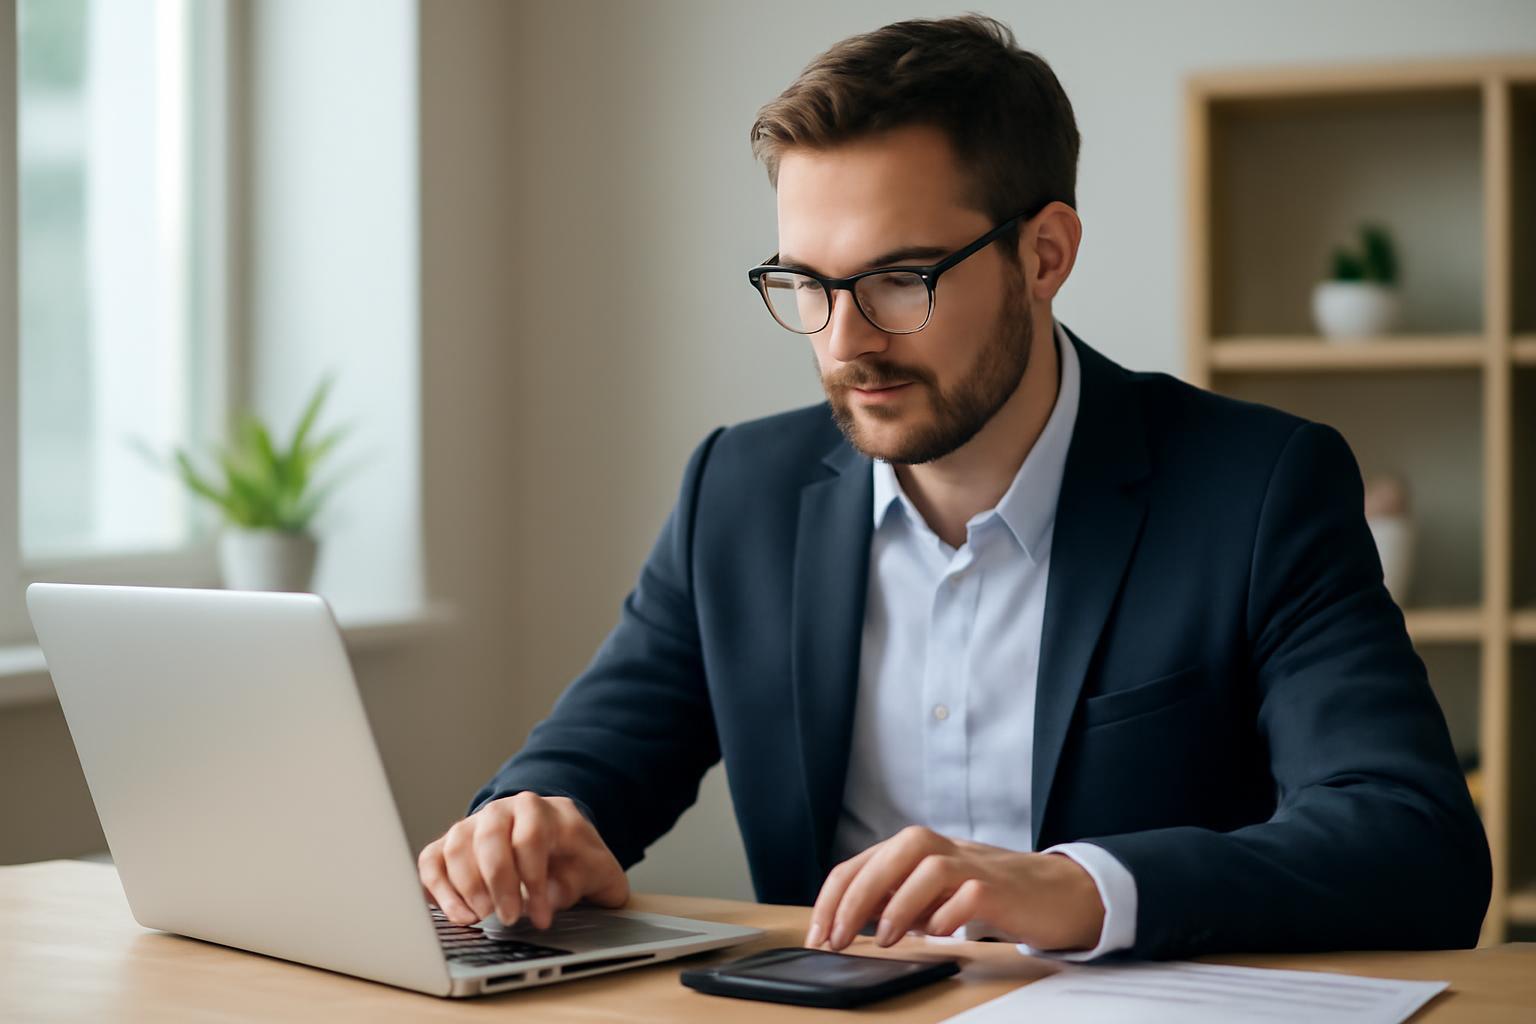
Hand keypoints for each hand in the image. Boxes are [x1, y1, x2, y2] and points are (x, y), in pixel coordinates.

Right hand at [417, 792, 628, 928]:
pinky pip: (432, 860)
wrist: (556, 841)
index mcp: (542, 811)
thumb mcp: (595, 870)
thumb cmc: (576, 858)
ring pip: (457, 846)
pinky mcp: (450, 844)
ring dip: (466, 887)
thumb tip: (549, 899)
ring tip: (482, 917)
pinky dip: (439, 890)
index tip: (540, 916)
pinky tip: (459, 915)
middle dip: (496, 882)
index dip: (533, 879)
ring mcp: (473, 824)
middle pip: (489, 836)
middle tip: (506, 918)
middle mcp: (503, 810)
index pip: (531, 836)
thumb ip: (581, 882)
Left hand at [806, 826, 1103, 952]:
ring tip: (884, 939)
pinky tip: (937, 935)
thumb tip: (848, 918)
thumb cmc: (988, 894)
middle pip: (889, 858)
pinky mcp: (1001, 888)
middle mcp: (940, 850)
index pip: (861, 863)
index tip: (818, 935)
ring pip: (927, 866)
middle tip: (836, 939)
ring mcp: (972, 865)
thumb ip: (894, 898)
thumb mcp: (931, 894)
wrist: (1057, 892)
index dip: (833, 899)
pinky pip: (970, 893)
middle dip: (855, 899)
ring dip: (899, 904)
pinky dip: (949, 914)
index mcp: (915, 851)